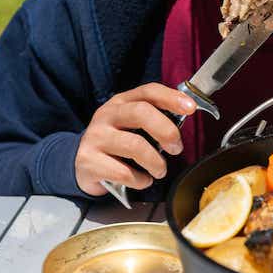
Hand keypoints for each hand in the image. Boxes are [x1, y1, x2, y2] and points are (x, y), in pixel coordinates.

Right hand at [75, 83, 196, 195]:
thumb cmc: (116, 144)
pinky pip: (124, 172)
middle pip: (141, 112)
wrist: (81, 164)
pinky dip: (140, 180)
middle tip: (176, 148)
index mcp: (121, 102)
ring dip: (156, 162)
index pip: (148, 92)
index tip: (191, 108)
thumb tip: (184, 118)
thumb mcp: (132, 126)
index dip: (171, 98)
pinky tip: (142, 180)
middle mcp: (106, 115)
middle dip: (167, 131)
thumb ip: (154, 119)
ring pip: (135, 145)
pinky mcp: (88, 161)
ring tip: (160, 170)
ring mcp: (95, 137)